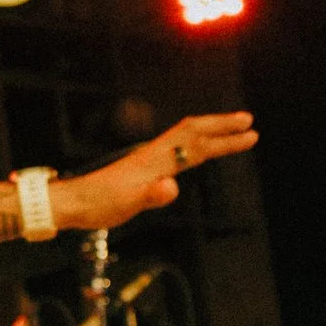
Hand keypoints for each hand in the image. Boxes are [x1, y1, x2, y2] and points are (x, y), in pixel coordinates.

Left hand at [54, 112, 257, 231]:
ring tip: (232, 130)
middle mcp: (154, 155)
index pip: (197, 145)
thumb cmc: (99, 204)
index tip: (251, 136)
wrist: (74, 202)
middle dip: (222, 125)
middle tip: (249, 121)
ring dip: (211, 131)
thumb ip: (151, 196)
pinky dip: (196, 143)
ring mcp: (149, 159)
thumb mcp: (127, 204)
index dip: (225, 140)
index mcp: (155, 161)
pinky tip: (198, 150)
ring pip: (186, 138)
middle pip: (193, 132)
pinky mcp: (144, 168)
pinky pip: (177, 149)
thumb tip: (172, 186)